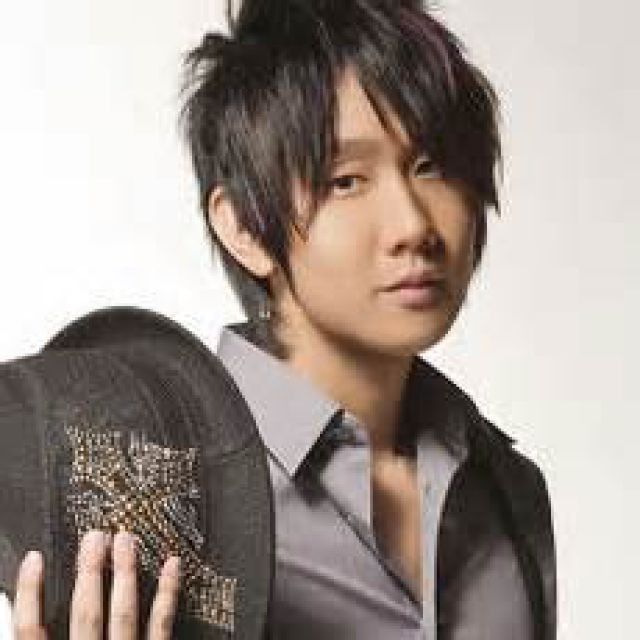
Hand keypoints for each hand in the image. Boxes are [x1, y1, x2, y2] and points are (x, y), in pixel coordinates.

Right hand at [13, 530, 180, 638]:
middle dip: (90, 571)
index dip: (30, 593)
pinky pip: (162, 626)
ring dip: (124, 572)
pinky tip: (173, 563)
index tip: (35, 557)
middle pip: (86, 614)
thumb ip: (36, 636)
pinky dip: (168, 593)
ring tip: (125, 538)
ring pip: (124, 613)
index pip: (31, 632)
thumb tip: (10, 603)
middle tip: (94, 536)